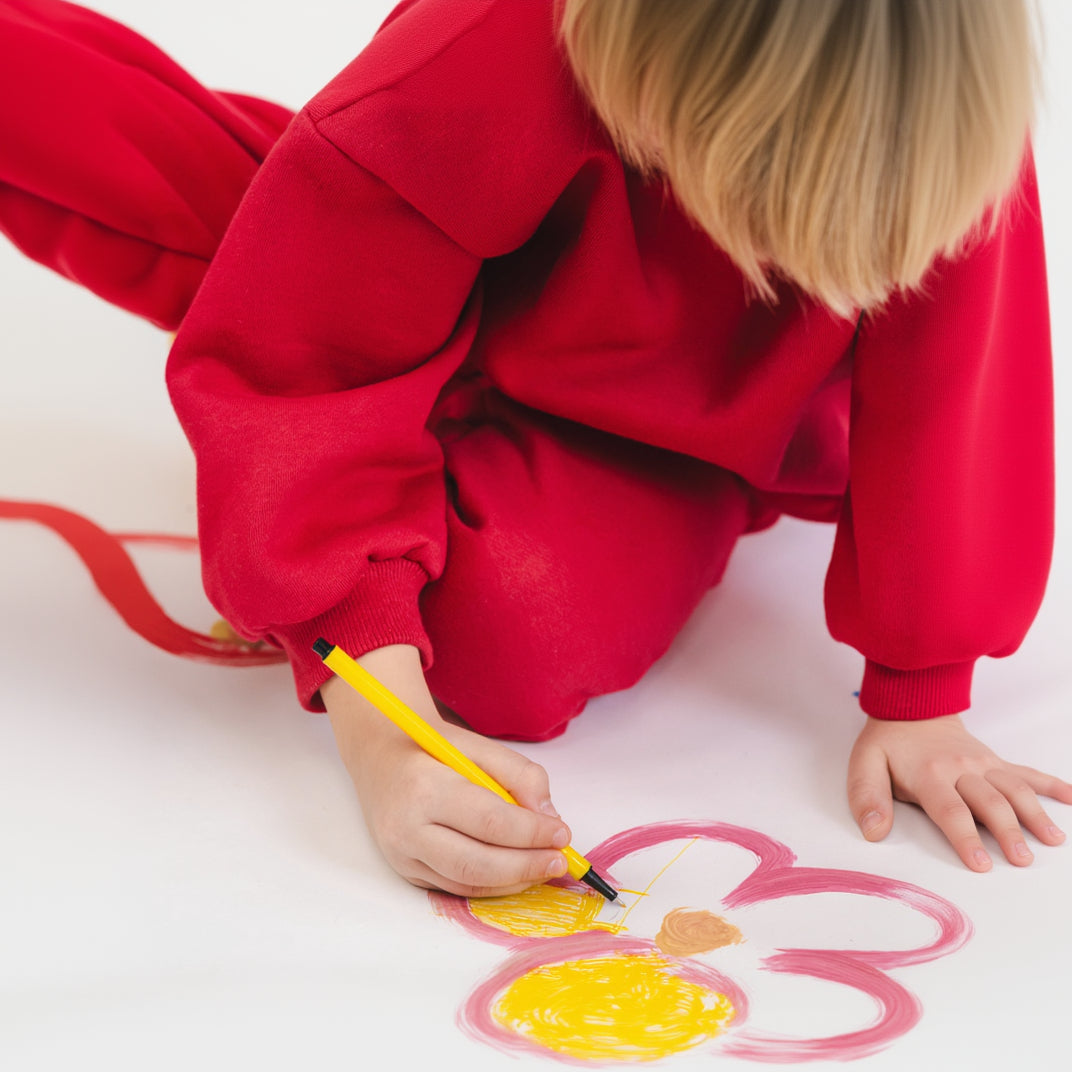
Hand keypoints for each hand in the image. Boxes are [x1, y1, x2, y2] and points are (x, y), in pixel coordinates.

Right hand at [323, 645, 570, 896]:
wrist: (380, 757)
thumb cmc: (432, 749)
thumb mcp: (479, 745)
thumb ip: (520, 776)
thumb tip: (549, 819)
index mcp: (424, 787)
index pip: (489, 821)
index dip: (531, 832)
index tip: (563, 833)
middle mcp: (407, 828)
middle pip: (477, 862)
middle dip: (526, 866)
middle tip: (559, 861)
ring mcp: (402, 855)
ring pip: (467, 883)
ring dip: (513, 881)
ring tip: (543, 867)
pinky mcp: (406, 872)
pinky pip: (455, 887)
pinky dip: (492, 885)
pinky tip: (516, 873)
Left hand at [847, 714, 1071, 870]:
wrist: (912, 707)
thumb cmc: (888, 743)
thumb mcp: (865, 764)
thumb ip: (867, 797)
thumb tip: (875, 831)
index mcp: (929, 773)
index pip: (950, 809)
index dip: (965, 837)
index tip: (980, 864)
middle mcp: (961, 768)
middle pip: (990, 802)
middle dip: (1007, 832)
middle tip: (1022, 860)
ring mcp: (983, 763)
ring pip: (1015, 788)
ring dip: (1035, 814)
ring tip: (1054, 840)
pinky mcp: (996, 761)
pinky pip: (1026, 772)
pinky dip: (1052, 785)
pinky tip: (1071, 798)